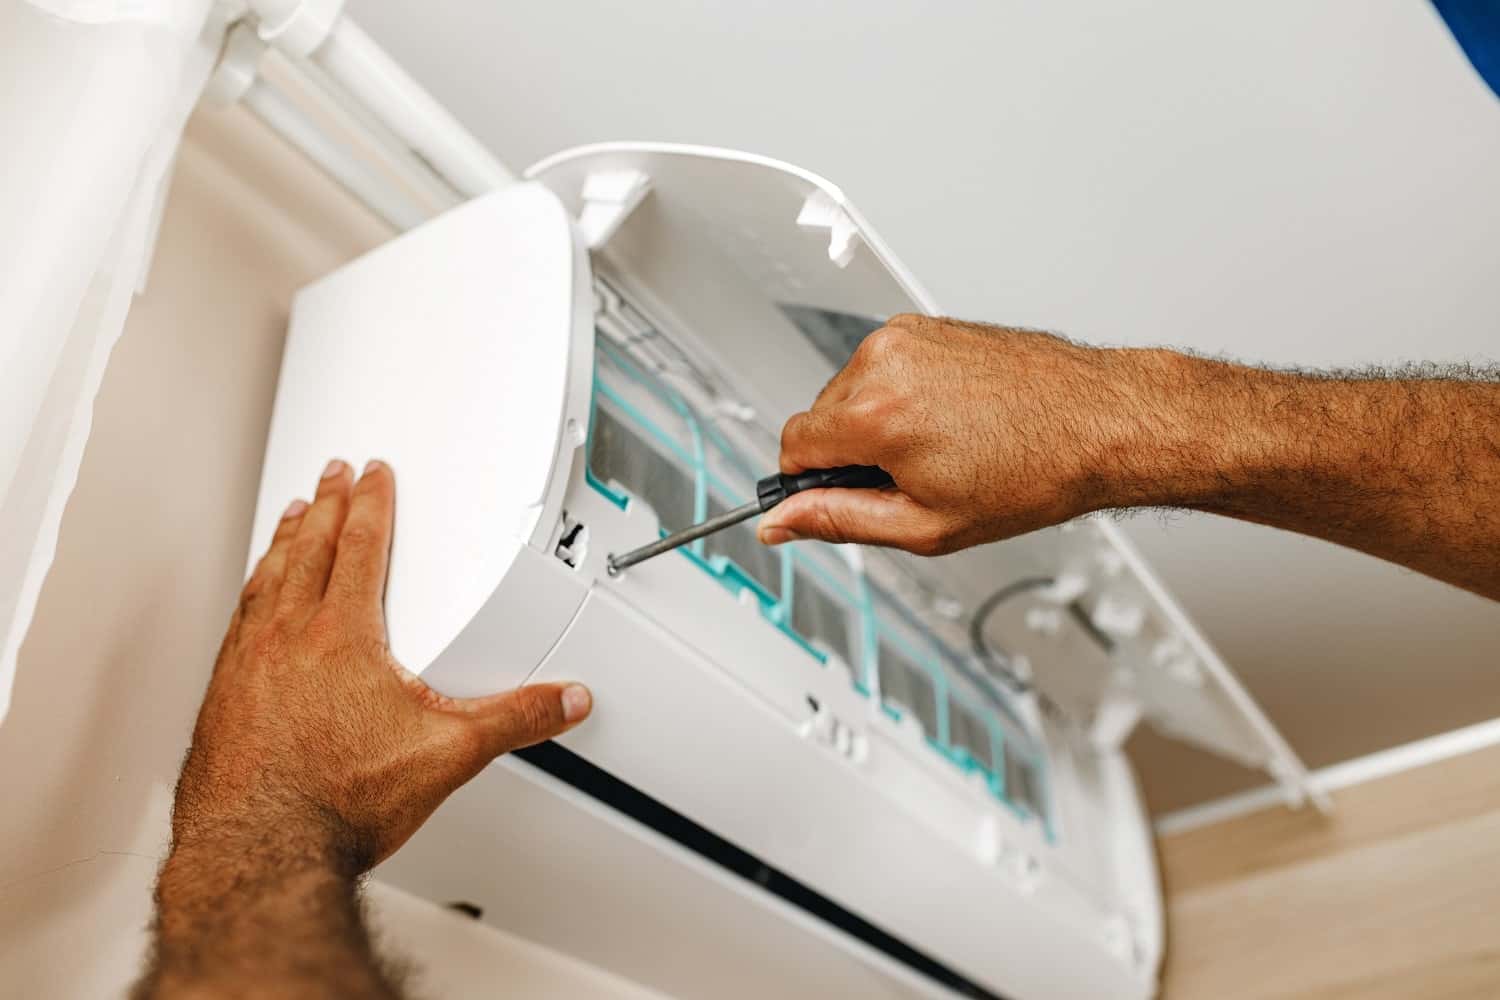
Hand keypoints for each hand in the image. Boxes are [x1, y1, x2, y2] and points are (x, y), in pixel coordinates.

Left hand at [171, 459, 592, 875]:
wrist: (260, 853)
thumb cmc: (339, 803)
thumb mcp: (447, 755)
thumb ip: (514, 719)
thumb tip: (564, 701)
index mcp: (344, 637)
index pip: (361, 548)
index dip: (371, 504)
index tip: (372, 474)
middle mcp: (288, 640)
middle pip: (309, 550)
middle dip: (326, 506)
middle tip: (331, 475)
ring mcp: (247, 666)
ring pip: (266, 581)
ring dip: (283, 542)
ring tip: (291, 519)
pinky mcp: (222, 698)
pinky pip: (238, 623)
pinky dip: (250, 594)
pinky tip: (253, 602)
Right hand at [759, 314, 1168, 554]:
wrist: (1100, 422)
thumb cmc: (1033, 471)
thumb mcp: (925, 524)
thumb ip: (838, 520)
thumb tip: (780, 522)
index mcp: (877, 414)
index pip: (792, 447)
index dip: (810, 483)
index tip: (841, 497)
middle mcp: (884, 361)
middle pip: (819, 418)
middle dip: (849, 454)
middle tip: (912, 479)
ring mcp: (906, 337)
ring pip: (849, 393)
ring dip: (875, 425)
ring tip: (940, 447)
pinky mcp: (925, 326)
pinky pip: (882, 370)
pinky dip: (900, 397)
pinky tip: (949, 420)